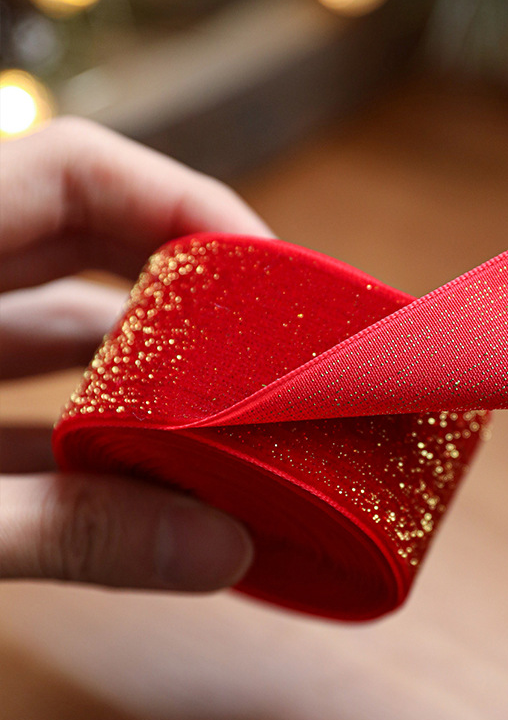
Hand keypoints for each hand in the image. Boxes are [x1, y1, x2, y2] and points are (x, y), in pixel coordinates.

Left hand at [0, 117, 267, 591]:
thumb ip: (67, 531)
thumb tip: (224, 549)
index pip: (75, 170)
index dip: (183, 204)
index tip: (268, 275)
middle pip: (84, 240)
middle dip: (184, 296)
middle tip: (271, 352)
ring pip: (54, 327)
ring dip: (143, 375)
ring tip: (227, 422)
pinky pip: (19, 393)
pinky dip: (84, 429)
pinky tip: (147, 479)